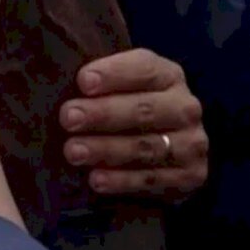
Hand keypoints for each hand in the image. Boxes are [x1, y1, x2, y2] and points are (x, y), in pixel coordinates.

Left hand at [60, 49, 208, 202]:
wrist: (172, 148)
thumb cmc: (131, 106)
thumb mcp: (122, 85)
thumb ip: (100, 80)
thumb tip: (58, 77)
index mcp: (168, 75)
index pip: (144, 68)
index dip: (113, 73)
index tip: (82, 81)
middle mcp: (185, 107)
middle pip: (144, 109)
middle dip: (103, 113)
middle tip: (68, 118)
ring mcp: (191, 143)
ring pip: (147, 146)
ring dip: (107, 149)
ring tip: (73, 151)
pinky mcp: (191, 176)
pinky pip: (153, 179)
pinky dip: (122, 181)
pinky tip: (96, 179)